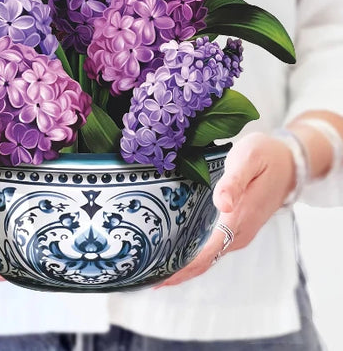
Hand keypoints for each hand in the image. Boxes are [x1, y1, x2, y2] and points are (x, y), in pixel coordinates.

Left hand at [156, 131, 295, 287]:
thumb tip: (221, 203)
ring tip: (150, 267)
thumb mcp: (249, 158)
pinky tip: (173, 253)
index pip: (207, 254)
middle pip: (204, 262)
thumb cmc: (266, 156)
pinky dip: (192, 256)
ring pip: (207, 258)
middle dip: (175, 271)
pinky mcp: (237, 228)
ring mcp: (239, 233)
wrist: (289, 163)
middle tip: (143, 273)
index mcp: (239, 218)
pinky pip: (212, 248)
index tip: (158, 277)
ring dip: (182, 265)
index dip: (182, 268)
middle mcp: (239, 233)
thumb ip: (234, 181)